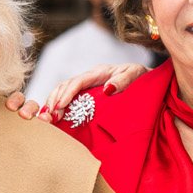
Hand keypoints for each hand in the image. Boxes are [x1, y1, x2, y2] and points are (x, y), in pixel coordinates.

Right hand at [6, 63, 148, 120]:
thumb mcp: (136, 74)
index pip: (78, 82)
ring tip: (46, 119)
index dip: (67, 94)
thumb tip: (107, 89)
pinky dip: (57, 108)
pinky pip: (68, 99)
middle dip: (54, 101)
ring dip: (52, 104)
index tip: (60, 107)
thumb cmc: (141, 78)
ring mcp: (86, 86)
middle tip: (49, 117)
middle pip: (64, 86)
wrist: (146, 82)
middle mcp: (89, 78)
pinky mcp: (86, 96)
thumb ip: (123, 80)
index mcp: (99, 72)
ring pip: (62, 92)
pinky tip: (52, 119)